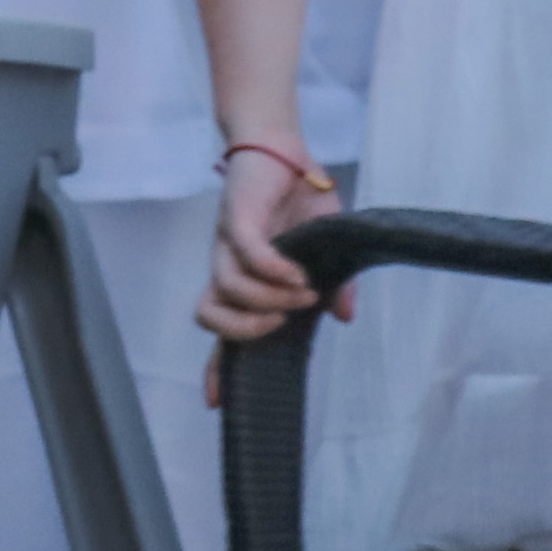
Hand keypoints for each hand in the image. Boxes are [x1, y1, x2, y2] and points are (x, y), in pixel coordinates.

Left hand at [197, 143, 350, 346]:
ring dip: (267, 300)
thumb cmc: (300, 199)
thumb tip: (343, 317)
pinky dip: (272, 269)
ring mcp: (229, 241)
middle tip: (281, 323)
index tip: (218, 403)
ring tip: (302, 292)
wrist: (285, 147)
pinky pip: (247, 252)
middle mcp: (229, 264)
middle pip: (208, 314)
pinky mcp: (237, 215)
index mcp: (244, 279)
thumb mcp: (326, 249)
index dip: (217, 366)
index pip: (222, 327)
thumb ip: (335, 285)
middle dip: (245, 331)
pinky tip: (296, 272)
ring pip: (227, 287)